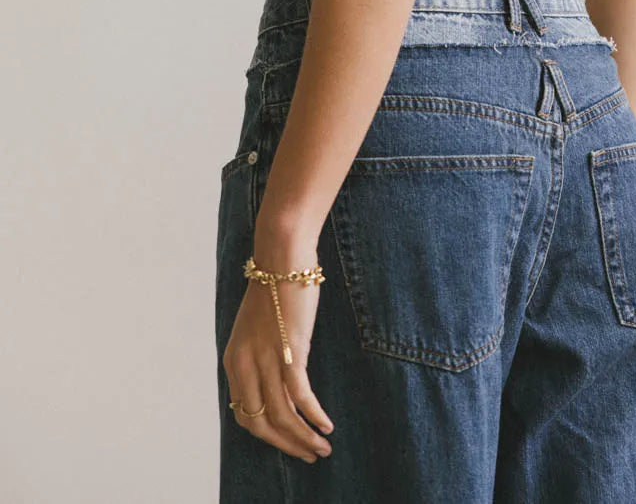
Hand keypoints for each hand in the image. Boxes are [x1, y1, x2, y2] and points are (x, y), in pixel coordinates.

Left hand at [222, 246, 334, 464]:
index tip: (287, 441)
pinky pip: (300, 396)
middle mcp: (244, 365)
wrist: (282, 255)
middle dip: (285, 445)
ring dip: (304, 438)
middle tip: (308, 455)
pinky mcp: (289, 351)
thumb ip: (262, 355)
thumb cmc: (275, 286)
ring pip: (282, 416)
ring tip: (323, 447)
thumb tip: (281, 382)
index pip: (244, 414)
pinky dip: (314, 416)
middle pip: (260, 423)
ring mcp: (266, 359)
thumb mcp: (258, 327)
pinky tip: (327, 425)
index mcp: (233, 360)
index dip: (266, 435)